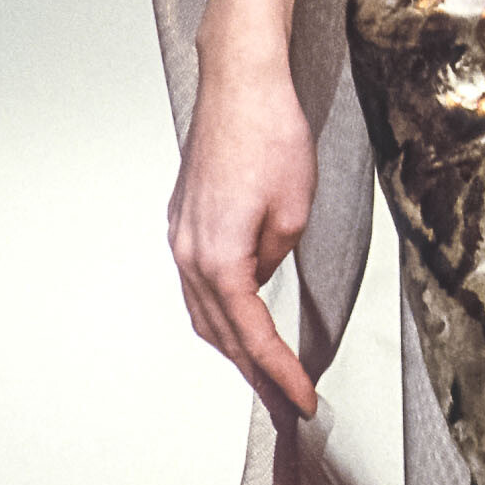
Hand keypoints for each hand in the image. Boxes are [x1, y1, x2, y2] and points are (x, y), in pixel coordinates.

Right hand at [166, 31, 318, 419]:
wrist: (239, 84)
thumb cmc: (270, 134)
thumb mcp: (296, 209)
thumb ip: (277, 255)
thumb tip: (262, 271)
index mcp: (219, 258)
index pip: (252, 335)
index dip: (280, 373)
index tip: (303, 399)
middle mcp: (189, 253)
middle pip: (220, 333)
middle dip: (254, 372)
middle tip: (286, 400)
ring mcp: (181, 236)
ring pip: (203, 311)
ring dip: (234, 344)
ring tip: (266, 370)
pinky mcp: (184, 220)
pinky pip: (199, 282)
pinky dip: (221, 310)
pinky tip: (241, 317)